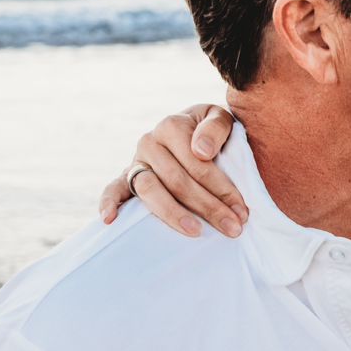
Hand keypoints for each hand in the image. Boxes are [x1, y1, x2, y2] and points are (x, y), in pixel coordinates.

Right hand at [97, 105, 247, 237]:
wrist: (197, 132)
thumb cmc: (212, 130)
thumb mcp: (221, 119)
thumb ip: (216, 128)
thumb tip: (201, 151)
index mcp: (171, 126)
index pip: (197, 163)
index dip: (222, 188)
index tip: (242, 210)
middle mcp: (150, 142)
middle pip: (178, 181)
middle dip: (208, 207)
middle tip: (233, 228)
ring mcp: (137, 161)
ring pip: (150, 190)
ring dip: (173, 214)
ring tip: (196, 232)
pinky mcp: (127, 177)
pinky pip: (114, 188)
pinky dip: (108, 202)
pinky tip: (110, 220)